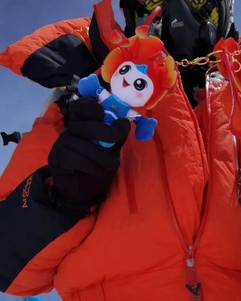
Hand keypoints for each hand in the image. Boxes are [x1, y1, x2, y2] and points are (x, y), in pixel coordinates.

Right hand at [48, 97, 129, 213]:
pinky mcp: (56, 160)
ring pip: (78, 143)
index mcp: (83, 124)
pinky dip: (89, 165)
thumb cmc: (98, 167)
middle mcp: (70, 131)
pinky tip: (97, 171)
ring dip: (99, 154)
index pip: (80, 107)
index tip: (103, 114)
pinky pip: (72, 158)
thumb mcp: (112, 150)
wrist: (85, 193)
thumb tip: (124, 122)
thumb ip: (117, 136)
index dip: (90, 107)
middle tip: (115, 138)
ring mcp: (61, 145)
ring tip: (112, 164)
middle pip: (79, 124)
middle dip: (99, 129)